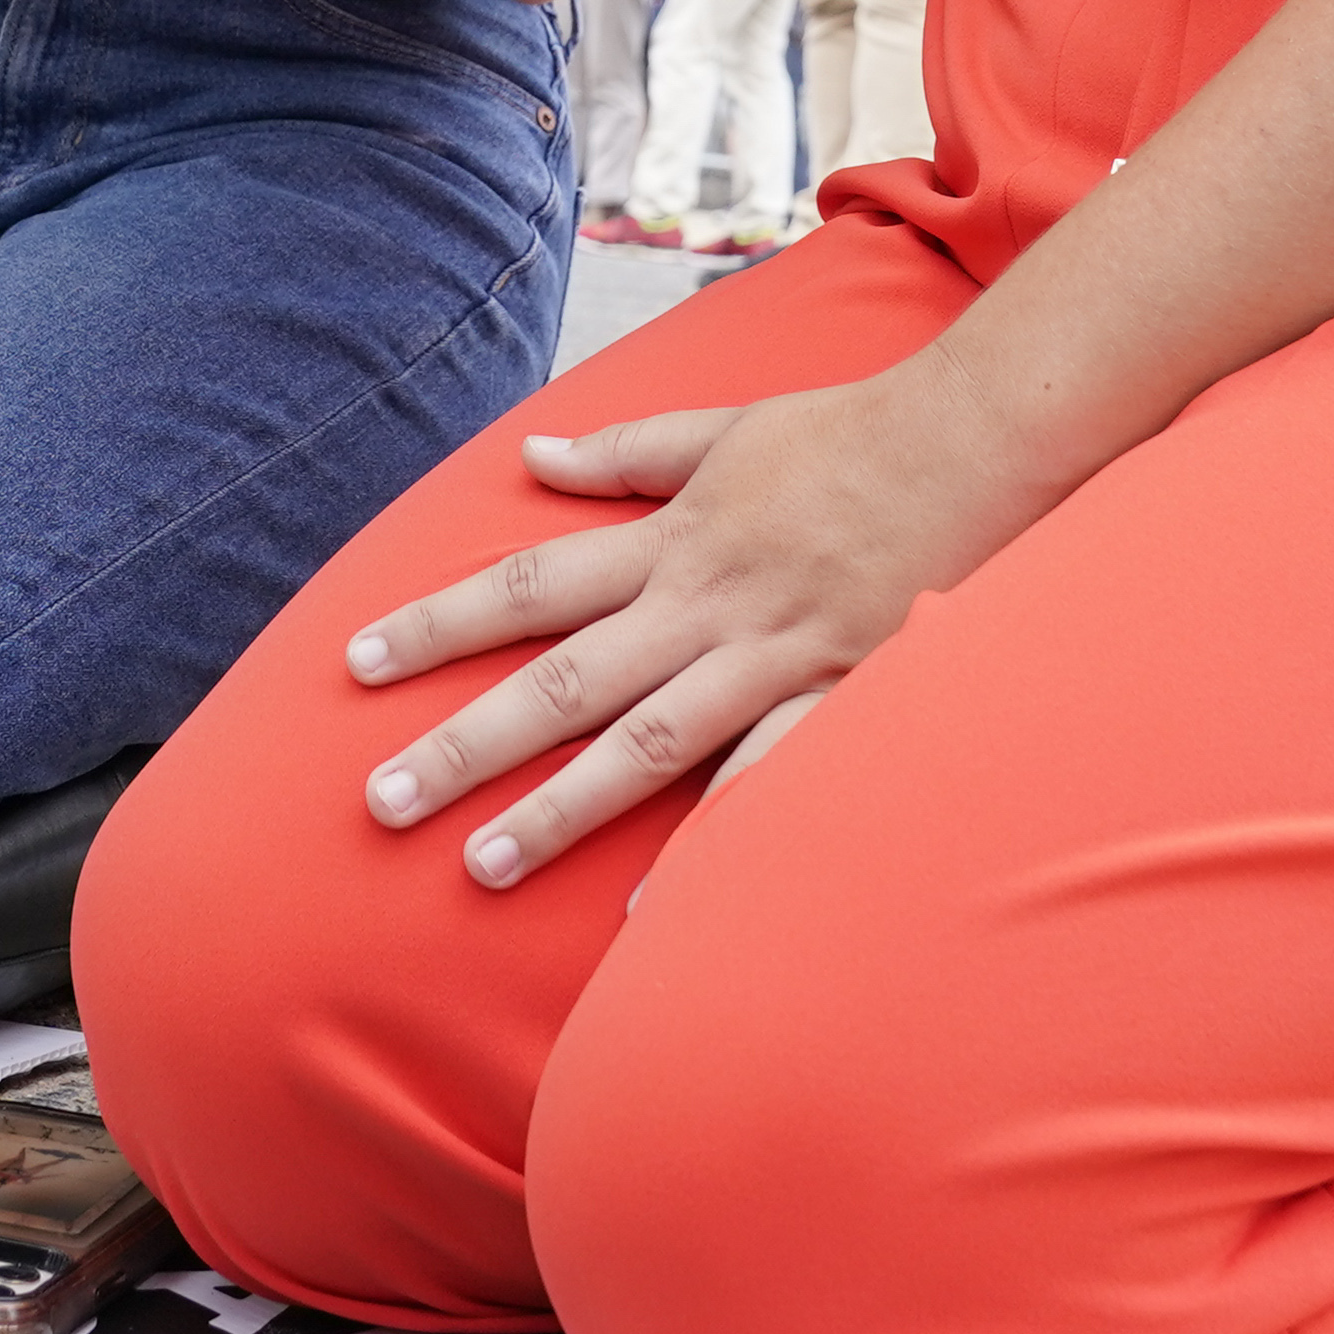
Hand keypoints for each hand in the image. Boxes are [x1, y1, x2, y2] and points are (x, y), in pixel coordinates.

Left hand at [340, 353, 1074, 888]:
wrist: (976, 438)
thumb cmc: (849, 434)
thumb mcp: (722, 428)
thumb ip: (626, 453)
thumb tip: (534, 454)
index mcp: (669, 540)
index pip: (527, 586)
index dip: (438, 624)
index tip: (357, 664)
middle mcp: (700, 602)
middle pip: (560, 679)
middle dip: (465, 742)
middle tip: (379, 801)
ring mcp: (766, 656)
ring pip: (641, 742)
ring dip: (556, 807)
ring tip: (481, 866)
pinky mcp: (835, 693)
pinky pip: (761, 778)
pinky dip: (707, 839)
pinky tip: (652, 905)